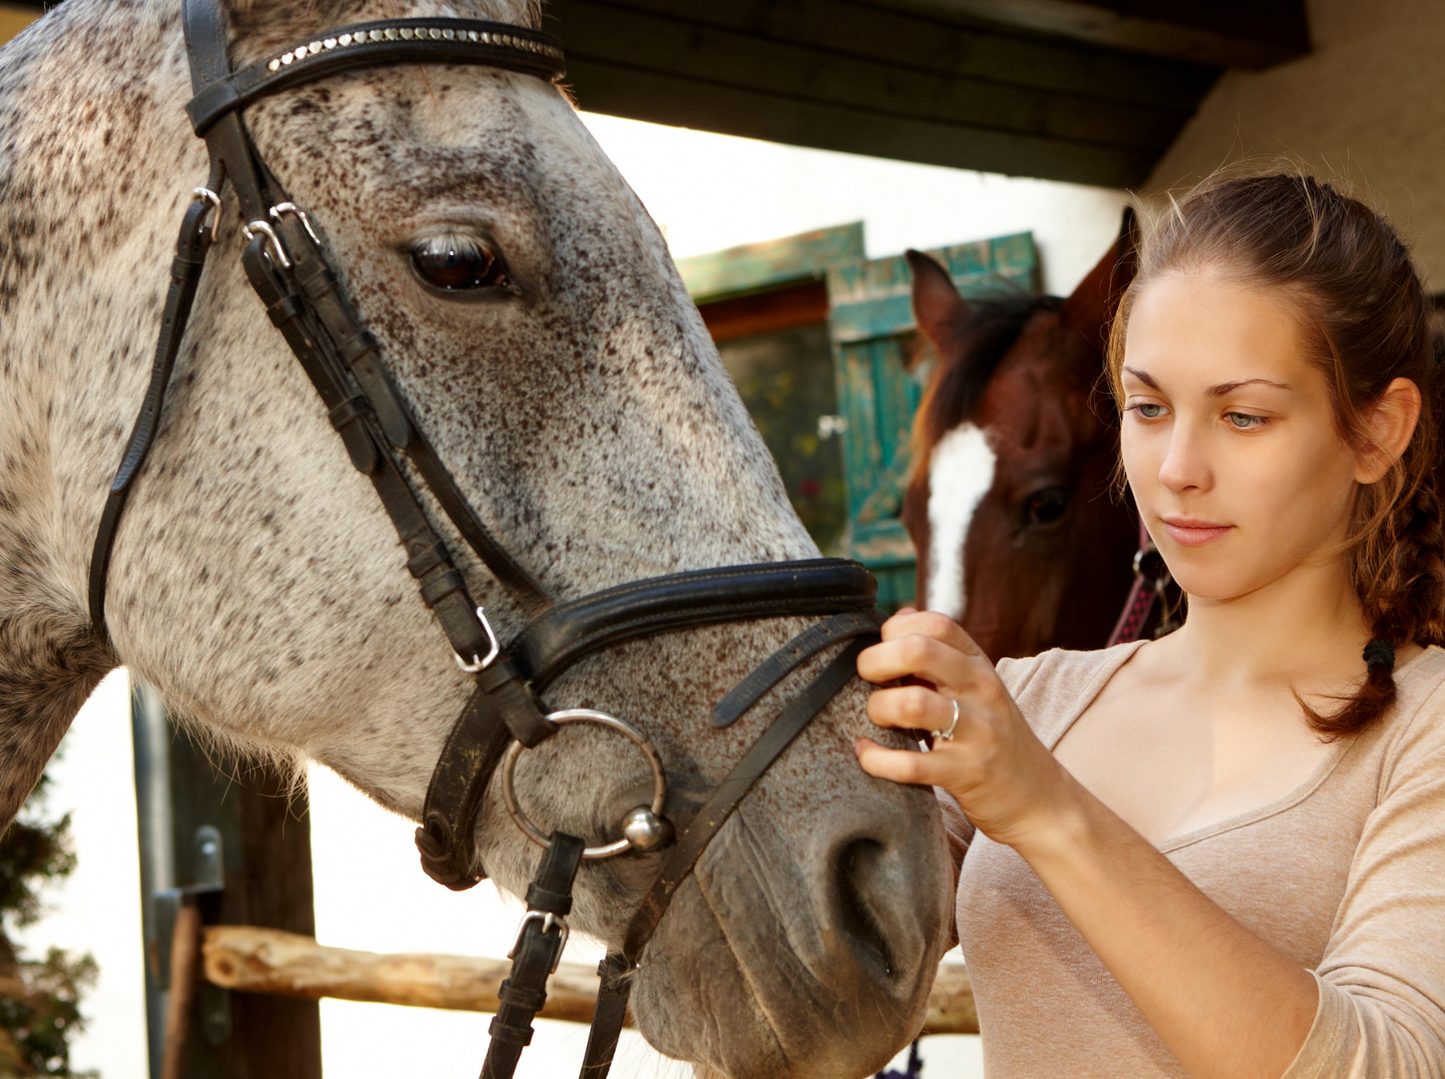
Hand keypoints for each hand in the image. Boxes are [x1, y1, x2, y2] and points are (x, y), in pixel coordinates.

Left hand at [854, 609, 1075, 850]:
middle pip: (917, 650)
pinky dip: (877, 760)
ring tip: (875, 720)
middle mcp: (981, 690)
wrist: (1040, 798)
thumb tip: (898, 618)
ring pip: (912, 704)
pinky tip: (866, 754)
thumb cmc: (993, 737)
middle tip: (867, 681)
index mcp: (979, 664)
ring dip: (878, 709)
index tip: (882, 653)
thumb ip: (939, 655)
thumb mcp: (975, 688)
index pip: (935, 623)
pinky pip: (911, 764)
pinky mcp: (968, 773)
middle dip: (876, 661)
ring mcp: (977, 731)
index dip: (895, 631)